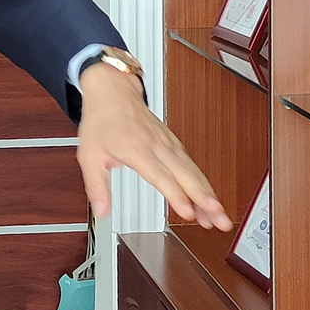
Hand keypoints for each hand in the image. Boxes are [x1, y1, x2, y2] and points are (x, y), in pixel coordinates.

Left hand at [76, 62, 231, 230]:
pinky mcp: (172, 142)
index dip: (176, 195)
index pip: (160, 176)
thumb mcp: (89, 155)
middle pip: (186, 174)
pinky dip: (202, 181)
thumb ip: (96, 186)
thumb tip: (101, 211)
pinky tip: (209, 195)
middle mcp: (156, 145)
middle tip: (219, 219)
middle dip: (205, 198)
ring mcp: (167, 142)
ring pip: (193, 170)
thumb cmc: (102, 119)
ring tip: (219, 215)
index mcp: (136, 149)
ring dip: (208, 193)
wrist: (114, 90)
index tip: (189, 212)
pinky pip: (191, 163)